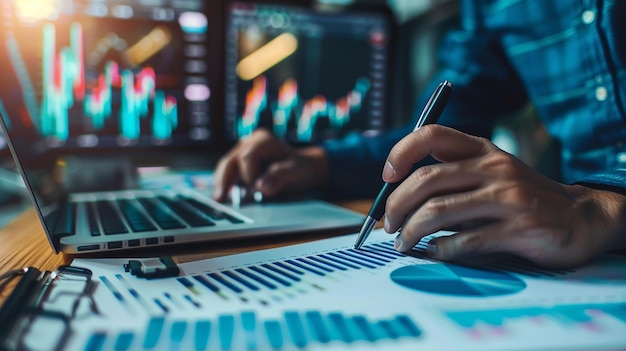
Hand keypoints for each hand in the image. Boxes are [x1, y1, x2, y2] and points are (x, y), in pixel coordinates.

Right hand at [212, 129, 328, 201]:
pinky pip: (226, 174)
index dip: (249, 175)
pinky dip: (223, 185)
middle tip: (220, 198)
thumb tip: (260, 186)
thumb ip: (279, 177)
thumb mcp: (295, 172)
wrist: (300, 168)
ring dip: (221, 183)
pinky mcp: (238, 165)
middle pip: (231, 160)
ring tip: (218, 200)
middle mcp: (249, 143)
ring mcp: (241, 153)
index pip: (248, 157)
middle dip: (225, 180)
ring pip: (225, 167)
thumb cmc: (298, 168)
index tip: (255, 192)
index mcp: (264, 141)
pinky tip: (221, 198)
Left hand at [383, 125, 625, 267]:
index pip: (431, 134)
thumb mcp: (491, 173)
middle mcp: (494, 167)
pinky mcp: (519, 228)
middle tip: (388, 224)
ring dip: (411, 231)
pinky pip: (465, 241)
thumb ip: (453, 177)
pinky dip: (441, 249)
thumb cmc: (522, 198)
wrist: (582, 217)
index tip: (386, 176)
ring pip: (439, 211)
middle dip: (396, 205)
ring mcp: (508, 197)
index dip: (401, 152)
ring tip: (403, 243)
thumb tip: (399, 198)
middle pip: (426, 179)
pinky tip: (435, 252)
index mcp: (482, 149)